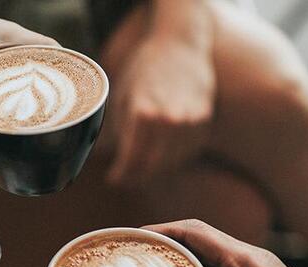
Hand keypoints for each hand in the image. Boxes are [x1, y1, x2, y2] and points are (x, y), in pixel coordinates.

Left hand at [103, 4, 214, 185]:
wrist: (180, 45)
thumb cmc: (144, 70)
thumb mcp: (122, 96)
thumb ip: (116, 129)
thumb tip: (102, 158)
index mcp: (143, 112)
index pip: (132, 159)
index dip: (122, 174)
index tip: (113, 179)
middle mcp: (169, 119)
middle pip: (152, 166)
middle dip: (136, 177)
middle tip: (126, 179)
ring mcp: (190, 121)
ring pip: (172, 163)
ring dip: (155, 171)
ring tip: (141, 170)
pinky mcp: (204, 121)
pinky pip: (188, 152)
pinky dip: (175, 159)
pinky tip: (162, 157)